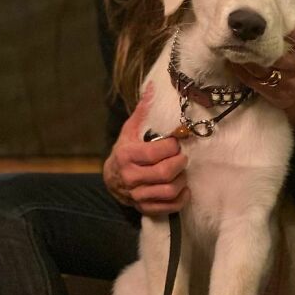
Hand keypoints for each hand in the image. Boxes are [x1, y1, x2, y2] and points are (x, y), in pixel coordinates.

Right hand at [103, 83, 190, 215]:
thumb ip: (143, 110)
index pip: (156, 152)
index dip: (172, 146)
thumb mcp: (130, 129)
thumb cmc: (125, 150)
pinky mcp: (144, 207)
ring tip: (181, 171)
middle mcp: (131, 177)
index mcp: (127, 155)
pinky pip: (168, 207)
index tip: (175, 142)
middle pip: (165, 173)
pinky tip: (182, 188)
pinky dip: (181, 198)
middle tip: (182, 156)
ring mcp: (137, 195)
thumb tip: (153, 86)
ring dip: (181, 180)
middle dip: (180, 162)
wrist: (111, 178)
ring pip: (169, 191)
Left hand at [228, 24, 294, 132]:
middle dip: (260, 46)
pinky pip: (254, 81)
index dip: (290, 31)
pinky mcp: (274, 92)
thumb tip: (290, 3)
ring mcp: (287, 81)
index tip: (274, 21)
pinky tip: (231, 62)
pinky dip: (241, 71)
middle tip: (243, 34)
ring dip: (246, 58)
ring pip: (263, 69)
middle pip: (279, 56)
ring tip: (232, 46)